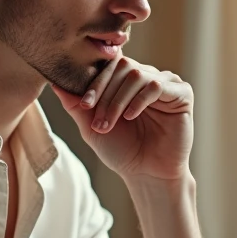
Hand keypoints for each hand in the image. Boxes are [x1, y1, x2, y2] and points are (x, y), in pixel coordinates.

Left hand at [50, 53, 192, 181]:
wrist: (146, 174)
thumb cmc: (121, 151)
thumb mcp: (91, 126)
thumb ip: (76, 104)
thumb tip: (54, 83)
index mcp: (126, 80)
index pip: (109, 63)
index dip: (95, 80)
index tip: (84, 104)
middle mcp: (146, 77)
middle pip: (121, 66)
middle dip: (104, 93)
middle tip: (96, 119)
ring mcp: (165, 83)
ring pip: (136, 75)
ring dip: (118, 101)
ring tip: (108, 124)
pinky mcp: (181, 93)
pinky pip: (156, 85)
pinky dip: (139, 100)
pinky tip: (131, 117)